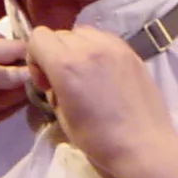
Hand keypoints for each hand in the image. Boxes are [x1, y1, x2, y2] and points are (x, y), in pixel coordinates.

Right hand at [26, 26, 177, 176]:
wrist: (143, 145)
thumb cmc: (99, 140)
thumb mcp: (63, 118)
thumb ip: (53, 90)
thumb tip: (54, 82)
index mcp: (66, 65)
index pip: (38, 37)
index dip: (35, 57)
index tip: (45, 80)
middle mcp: (89, 48)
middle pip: (59, 34)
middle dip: (55, 54)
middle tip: (64, 80)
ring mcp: (113, 46)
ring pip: (82, 32)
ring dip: (76, 48)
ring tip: (85, 73)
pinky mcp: (130, 51)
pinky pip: (103, 37)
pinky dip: (96, 48)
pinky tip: (103, 71)